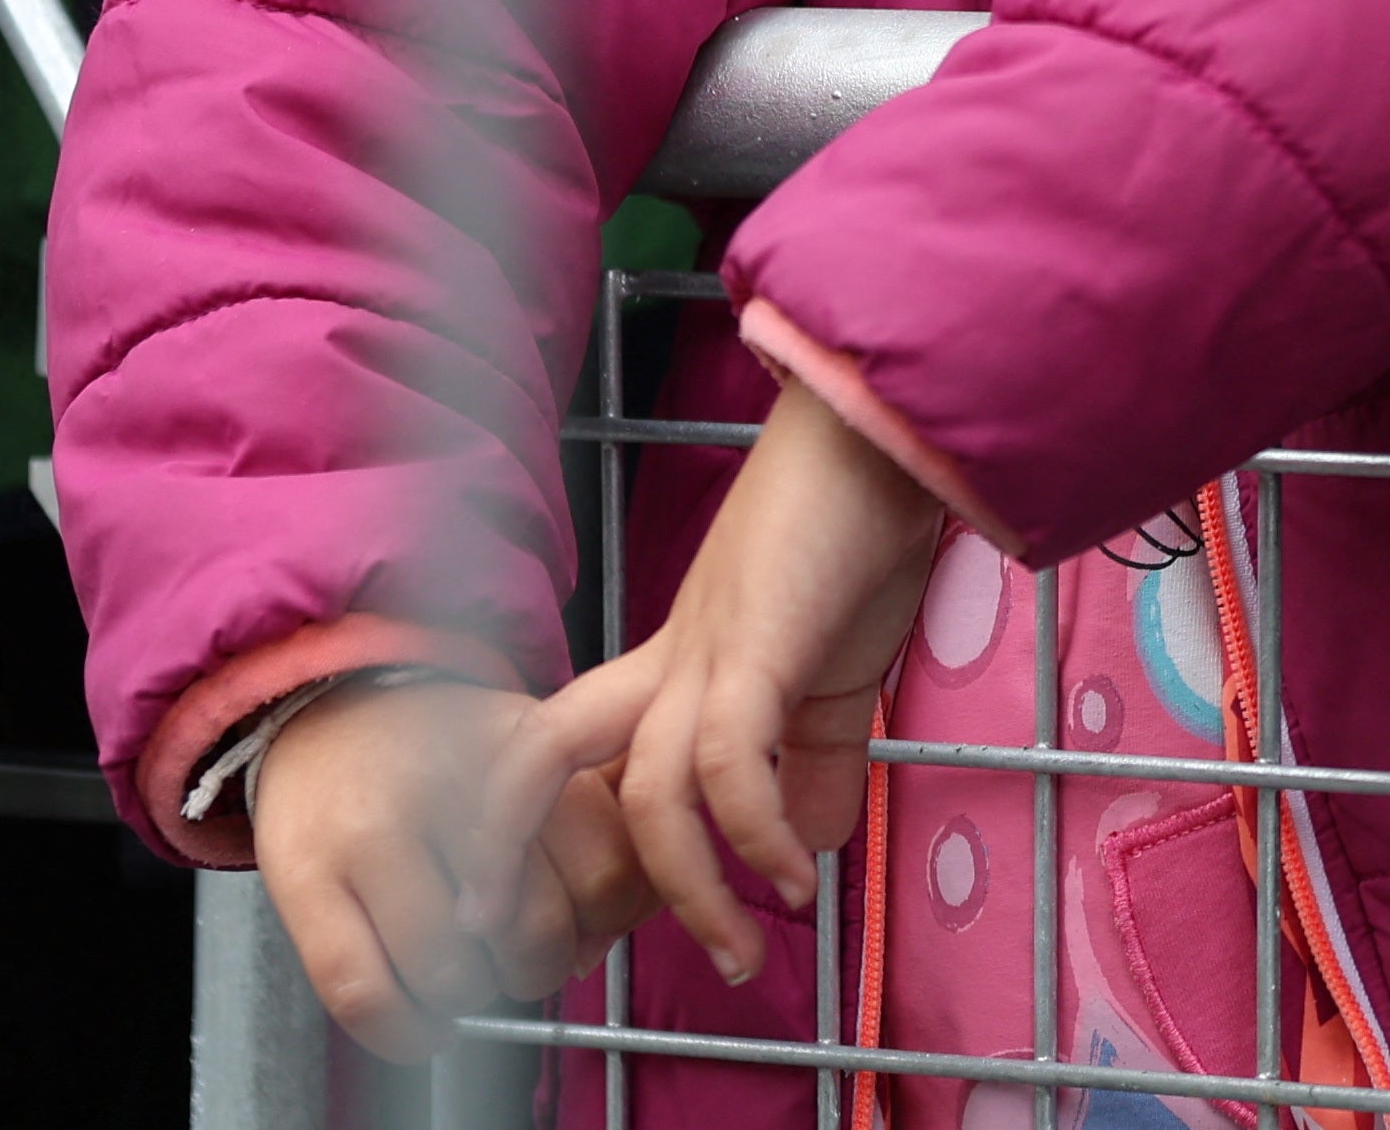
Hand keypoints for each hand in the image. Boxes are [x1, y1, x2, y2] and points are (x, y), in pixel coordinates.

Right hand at [246, 674, 633, 1060]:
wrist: (321, 707)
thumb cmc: (435, 750)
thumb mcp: (528, 754)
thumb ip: (587, 829)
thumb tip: (596, 945)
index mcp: (519, 747)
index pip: (606, 869)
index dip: (605, 924)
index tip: (585, 929)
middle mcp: (447, 783)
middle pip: (537, 932)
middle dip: (537, 969)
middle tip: (516, 957)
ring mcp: (371, 833)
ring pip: (455, 977)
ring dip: (469, 1004)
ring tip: (459, 975)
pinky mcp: (305, 879)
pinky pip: (368, 997)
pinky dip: (405, 1034)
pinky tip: (417, 1021)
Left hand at [517, 376, 947, 986]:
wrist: (887, 435)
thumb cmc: (860, 533)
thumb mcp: (834, 673)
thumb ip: (815, 759)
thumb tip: (807, 846)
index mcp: (677, 660)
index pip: (572, 741)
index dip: (539, 816)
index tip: (560, 902)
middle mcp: (671, 657)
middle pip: (547, 750)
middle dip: (504, 841)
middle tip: (502, 937)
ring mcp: (707, 651)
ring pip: (651, 789)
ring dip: (691, 892)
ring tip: (741, 954)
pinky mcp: (758, 648)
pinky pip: (728, 762)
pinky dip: (754, 835)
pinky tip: (790, 876)